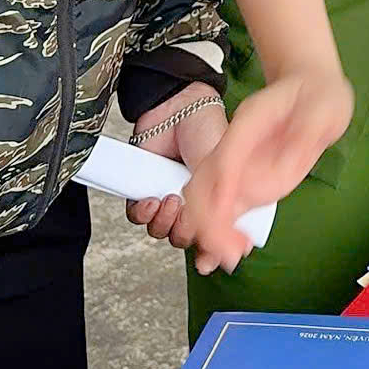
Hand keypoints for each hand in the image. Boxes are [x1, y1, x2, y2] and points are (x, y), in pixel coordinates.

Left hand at [127, 84, 229, 241]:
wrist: (178, 108)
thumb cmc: (208, 132)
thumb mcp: (224, 177)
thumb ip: (222, 216)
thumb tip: (230, 255)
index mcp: (216, 201)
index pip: (213, 238)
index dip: (210, 252)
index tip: (208, 260)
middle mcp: (192, 202)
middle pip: (184, 239)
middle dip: (185, 234)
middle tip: (189, 215)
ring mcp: (167, 196)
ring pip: (161, 231)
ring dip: (165, 223)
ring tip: (171, 201)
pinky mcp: (143, 188)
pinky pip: (138, 217)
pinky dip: (144, 214)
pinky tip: (151, 200)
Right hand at [174, 63, 354, 274]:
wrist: (311, 90)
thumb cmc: (316, 94)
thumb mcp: (324, 105)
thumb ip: (309, 132)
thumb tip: (292, 160)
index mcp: (249, 124)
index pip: (225, 157)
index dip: (220, 188)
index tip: (222, 216)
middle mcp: (237, 149)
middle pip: (205, 184)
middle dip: (207, 220)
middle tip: (227, 250)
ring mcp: (240, 168)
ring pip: (208, 201)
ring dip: (211, 232)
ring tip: (231, 257)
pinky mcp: (250, 183)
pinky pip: (227, 210)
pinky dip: (224, 232)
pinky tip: (237, 249)